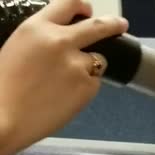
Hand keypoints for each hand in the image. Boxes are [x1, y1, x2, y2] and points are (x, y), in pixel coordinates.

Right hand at [0, 0, 128, 154]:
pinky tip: (66, 98)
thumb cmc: (3, 88)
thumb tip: (61, 42)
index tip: (88, 11)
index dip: (81, 7)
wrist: (2, 120)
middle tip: (120, 24)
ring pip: (98, 60)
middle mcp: (61, 42)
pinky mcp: (88, 87)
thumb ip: (41, 42)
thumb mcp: (17, 50)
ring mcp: (78, 64)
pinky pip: (94, 83)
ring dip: (89, 67)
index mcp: (37, 29)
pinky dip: (86, 88)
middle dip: (113, 24)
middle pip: (98, 26)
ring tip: (65, 84)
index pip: (67, 4)